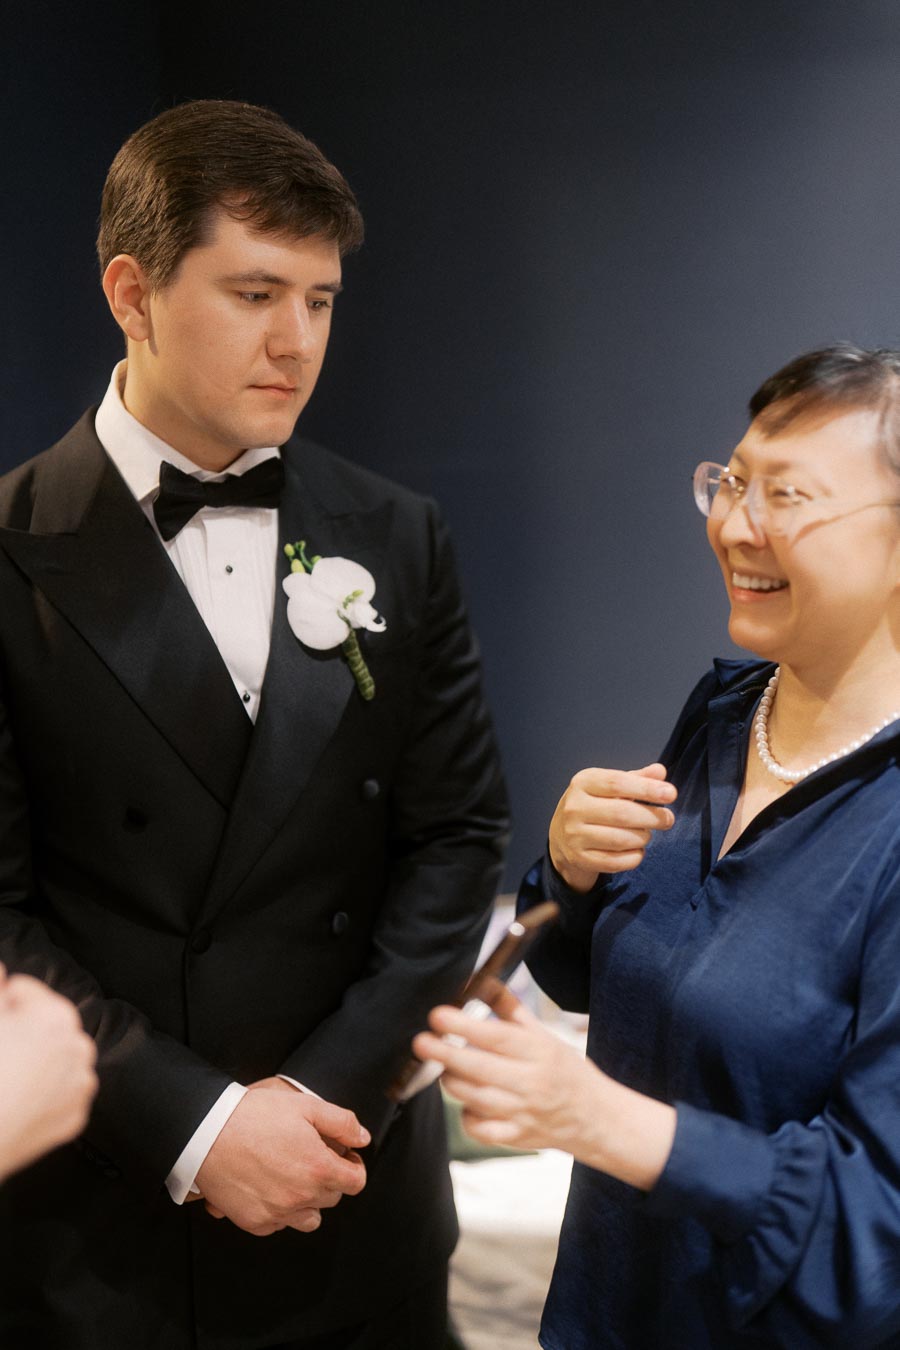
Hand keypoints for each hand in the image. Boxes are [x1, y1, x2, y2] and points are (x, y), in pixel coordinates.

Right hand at [0, 971, 97, 1179]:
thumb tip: (1, 969)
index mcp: (56, 1016)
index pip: (24, 990)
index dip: (1, 1004)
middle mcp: (79, 1047)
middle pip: (45, 1026)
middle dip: (22, 1033)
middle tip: (0, 1051)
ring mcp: (80, 1086)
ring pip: (55, 1060)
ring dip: (36, 1061)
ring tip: (6, 1076)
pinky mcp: (74, 1119)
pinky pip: (58, 1094)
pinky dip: (41, 1094)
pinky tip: (16, 1100)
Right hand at [195, 1079, 368, 1236]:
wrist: (208, 1133)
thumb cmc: (254, 1116)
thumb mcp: (305, 1105)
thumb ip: (341, 1122)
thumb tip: (362, 1138)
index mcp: (319, 1169)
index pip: (355, 1182)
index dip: (354, 1167)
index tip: (344, 1157)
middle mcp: (302, 1197)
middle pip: (332, 1198)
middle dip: (329, 1179)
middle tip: (313, 1158)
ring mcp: (278, 1213)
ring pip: (309, 1219)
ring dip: (308, 1201)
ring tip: (293, 1177)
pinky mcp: (255, 1222)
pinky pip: (279, 1225)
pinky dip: (280, 1211)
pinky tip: (270, 1187)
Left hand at [414, 985, 604, 1156]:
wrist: (595, 1117)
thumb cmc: (565, 1070)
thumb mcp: (544, 1034)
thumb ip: (510, 1009)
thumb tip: (482, 981)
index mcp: (539, 1051)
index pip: (496, 1037)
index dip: (464, 1026)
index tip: (438, 1015)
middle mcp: (531, 1082)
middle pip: (479, 1069)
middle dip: (445, 1054)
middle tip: (420, 1042)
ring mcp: (522, 1113)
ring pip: (473, 1098)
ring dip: (452, 1081)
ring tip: (444, 1068)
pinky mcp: (516, 1138)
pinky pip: (479, 1129)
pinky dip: (467, 1115)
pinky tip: (469, 1102)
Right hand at [549, 762, 676, 890]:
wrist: (562, 836)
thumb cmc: (594, 806)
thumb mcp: (610, 787)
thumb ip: (636, 779)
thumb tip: (660, 772)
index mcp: (583, 783)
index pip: (618, 783)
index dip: (647, 789)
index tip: (671, 794)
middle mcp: (574, 808)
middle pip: (622, 813)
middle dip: (652, 817)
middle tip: (668, 819)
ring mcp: (574, 835)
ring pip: (621, 840)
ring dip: (643, 838)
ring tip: (647, 834)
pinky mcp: (579, 858)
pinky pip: (616, 862)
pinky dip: (634, 857)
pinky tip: (637, 850)